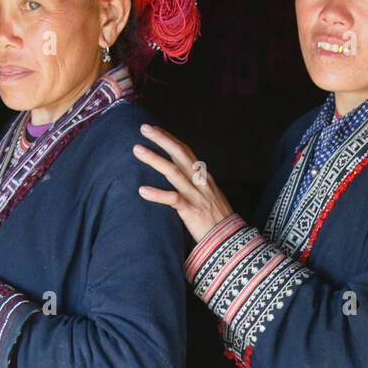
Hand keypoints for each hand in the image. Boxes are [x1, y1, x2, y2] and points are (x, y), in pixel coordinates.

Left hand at [134, 124, 233, 243]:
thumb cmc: (216, 219)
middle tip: (144, 127)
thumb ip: (194, 182)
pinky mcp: (191, 211)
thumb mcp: (208, 195)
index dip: (169, 139)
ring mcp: (195, 195)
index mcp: (203, 176)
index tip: (154, 129)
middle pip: (180, 154)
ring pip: (173, 172)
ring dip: (154, 159)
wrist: (230, 239)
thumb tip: (178, 173)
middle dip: (162, 139)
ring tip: (137, 149)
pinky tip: (142, 190)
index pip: (185, 151)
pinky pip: (173, 200)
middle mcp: (199, 181)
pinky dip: (157, 194)